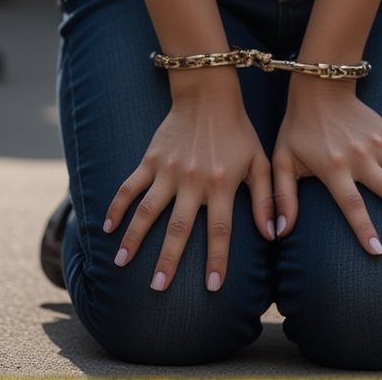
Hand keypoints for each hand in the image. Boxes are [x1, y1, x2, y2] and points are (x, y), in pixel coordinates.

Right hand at [102, 79, 274, 291]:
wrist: (208, 93)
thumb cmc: (238, 130)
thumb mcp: (259, 161)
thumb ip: (266, 199)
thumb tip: (273, 234)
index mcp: (222, 184)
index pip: (220, 230)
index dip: (217, 259)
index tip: (213, 287)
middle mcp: (193, 181)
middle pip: (179, 228)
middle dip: (168, 260)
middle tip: (158, 287)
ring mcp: (169, 170)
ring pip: (148, 210)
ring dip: (134, 238)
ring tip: (120, 264)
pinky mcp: (151, 159)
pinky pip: (130, 185)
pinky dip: (117, 205)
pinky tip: (107, 227)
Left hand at [272, 83, 381, 255]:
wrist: (320, 86)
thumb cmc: (298, 128)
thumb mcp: (283, 161)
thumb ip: (282, 198)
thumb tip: (277, 233)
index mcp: (334, 167)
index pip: (352, 204)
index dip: (365, 229)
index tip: (379, 252)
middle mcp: (361, 156)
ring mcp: (379, 144)